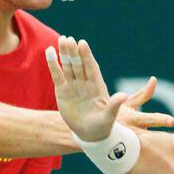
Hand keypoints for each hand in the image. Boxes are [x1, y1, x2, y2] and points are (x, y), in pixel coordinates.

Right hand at [45, 37, 173, 142]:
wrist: (89, 134)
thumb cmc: (102, 126)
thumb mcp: (109, 117)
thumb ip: (114, 105)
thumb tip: (124, 95)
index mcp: (97, 86)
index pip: (91, 67)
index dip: (87, 56)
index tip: (82, 43)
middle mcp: (85, 82)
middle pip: (79, 64)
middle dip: (74, 52)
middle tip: (68, 39)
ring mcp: (73, 85)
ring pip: (68, 66)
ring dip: (64, 54)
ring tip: (62, 39)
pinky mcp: (62, 90)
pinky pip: (57, 75)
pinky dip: (53, 64)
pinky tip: (49, 51)